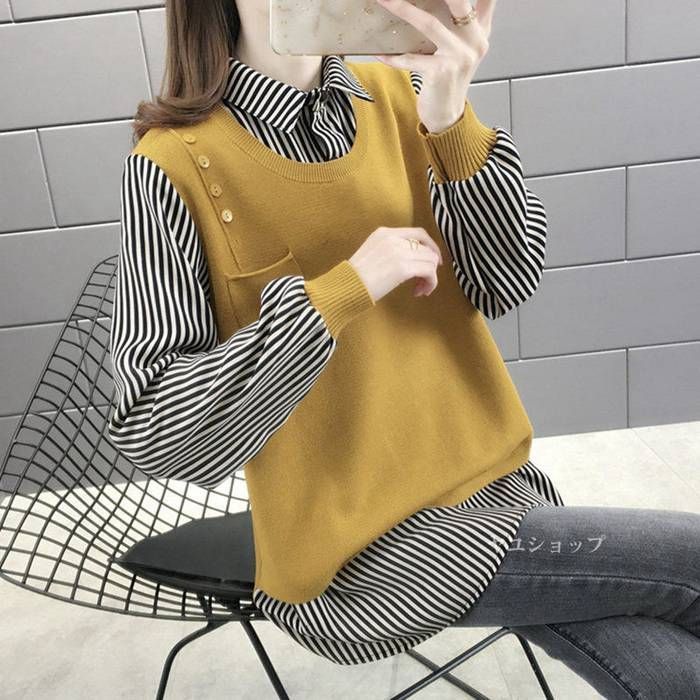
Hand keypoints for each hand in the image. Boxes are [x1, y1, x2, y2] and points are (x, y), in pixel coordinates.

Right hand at [349, 226, 443, 301]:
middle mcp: (393, 238)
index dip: (431, 247)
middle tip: (422, 284)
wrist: (345, 288)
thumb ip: (391, 251)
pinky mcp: (403, 267)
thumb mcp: (372, 254)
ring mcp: (399, 251)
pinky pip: (429, 272)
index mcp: (384, 233)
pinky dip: (430, 283)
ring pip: (430, 261)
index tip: (434, 262)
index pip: (418, 233)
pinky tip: (419, 292)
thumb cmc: (355, 278)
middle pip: (427, 249)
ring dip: (430, 278)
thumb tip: (414, 261)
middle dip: (429, 267)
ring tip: (419, 290)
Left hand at [373, 0, 495, 132]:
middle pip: (458, 1)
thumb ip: (467, 20)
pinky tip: (379, 53)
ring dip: (402, 9)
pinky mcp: (441, 73)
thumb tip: (452, 3)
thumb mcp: (464, 46)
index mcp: (481, 31)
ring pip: (429, 24)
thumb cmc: (450, 79)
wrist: (447, 115)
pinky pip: (411, 59)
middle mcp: (475, 41)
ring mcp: (459, 57)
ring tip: (383, 0)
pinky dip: (393, 56)